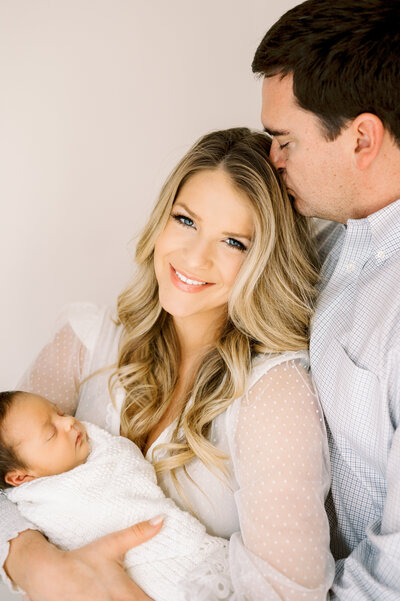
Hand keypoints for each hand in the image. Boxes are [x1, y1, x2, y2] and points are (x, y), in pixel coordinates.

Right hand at [6, 517, 163, 600]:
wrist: (49, 574)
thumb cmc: (82, 560)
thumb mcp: (111, 545)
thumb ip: (138, 533)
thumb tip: (161, 519)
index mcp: (125, 594)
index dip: (156, 599)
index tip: (164, 594)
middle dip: (142, 600)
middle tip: (142, 593)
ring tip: (126, 595)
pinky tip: (108, 598)